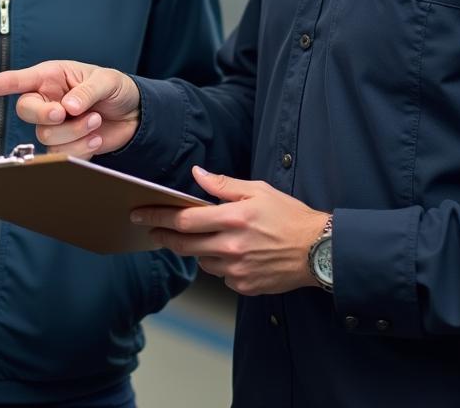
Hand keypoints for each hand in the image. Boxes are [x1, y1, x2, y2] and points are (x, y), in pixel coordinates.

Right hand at [0, 60, 139, 157]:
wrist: (136, 115)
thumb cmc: (116, 88)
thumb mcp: (106, 81)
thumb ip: (86, 91)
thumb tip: (67, 107)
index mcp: (52, 77)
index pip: (16, 81)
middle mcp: (48, 101)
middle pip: (25, 111)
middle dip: (44, 114)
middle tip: (64, 113)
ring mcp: (54, 125)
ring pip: (45, 135)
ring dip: (74, 130)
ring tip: (96, 120)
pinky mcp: (65, 147)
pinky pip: (60, 154)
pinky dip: (81, 147)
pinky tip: (97, 136)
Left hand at [131, 166, 328, 295]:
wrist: (318, 250)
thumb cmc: (289, 216)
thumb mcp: (258, 190)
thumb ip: (223, 184)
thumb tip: (197, 174)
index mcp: (233, 219)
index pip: (185, 219)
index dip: (158, 217)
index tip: (141, 214)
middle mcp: (231, 247)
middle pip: (184, 244)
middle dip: (164, 236)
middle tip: (151, 230)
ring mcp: (237, 270)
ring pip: (201, 261)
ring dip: (195, 250)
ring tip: (204, 237)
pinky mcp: (244, 286)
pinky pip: (220, 275)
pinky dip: (219, 264)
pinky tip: (232, 253)